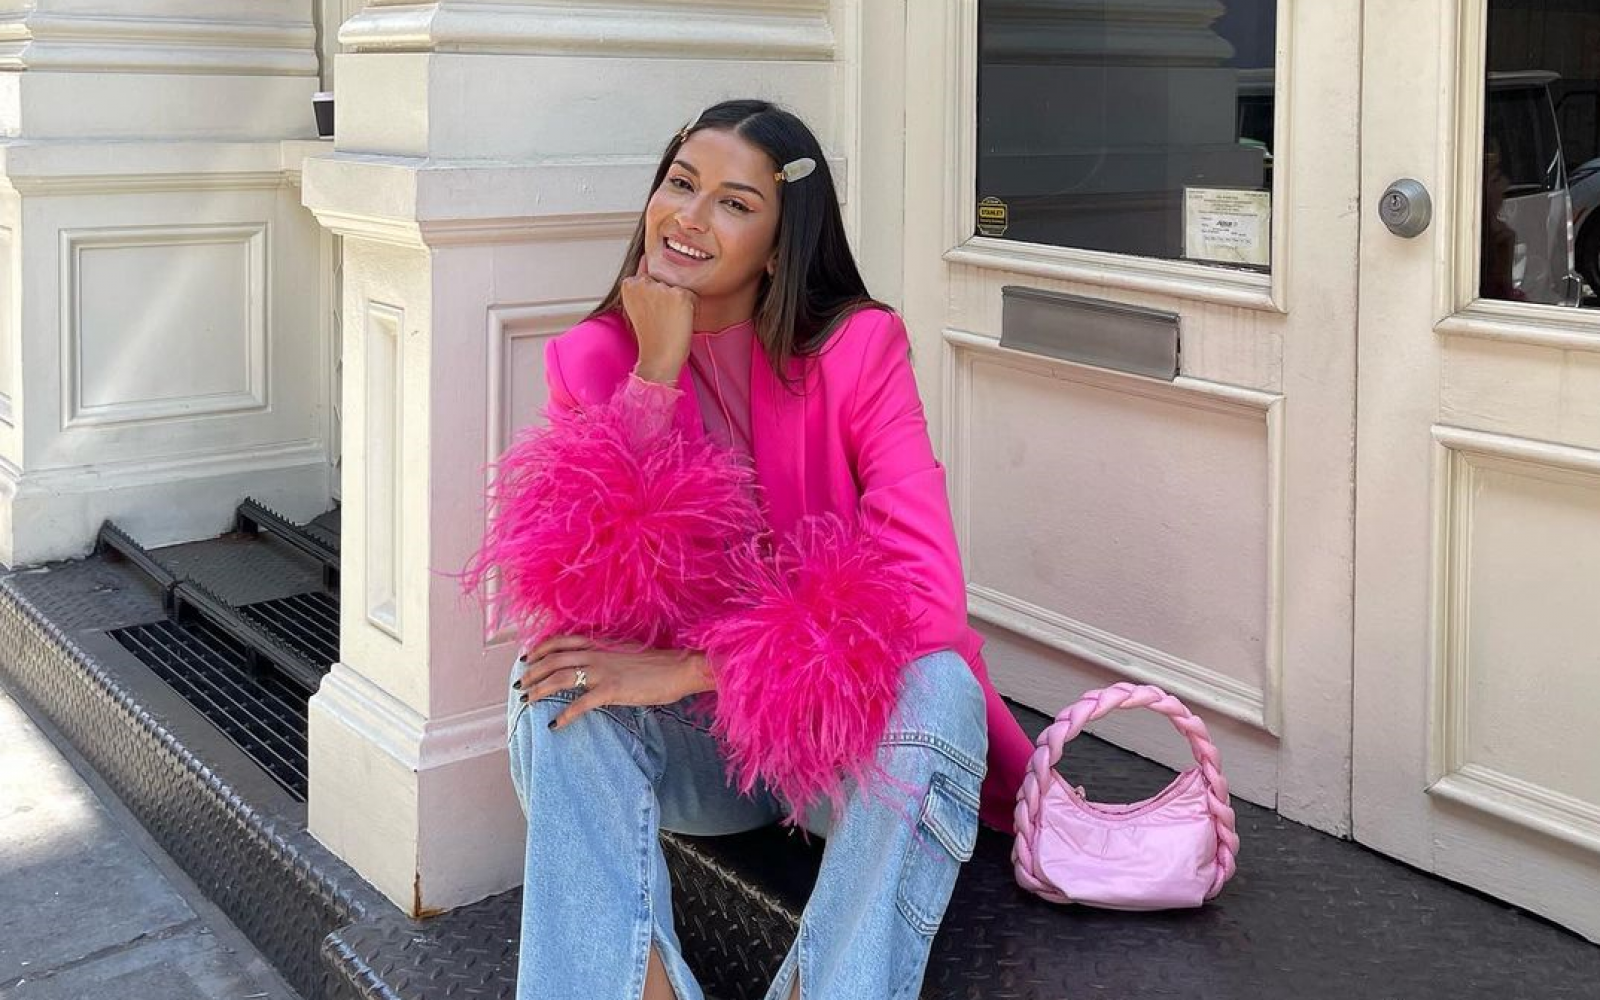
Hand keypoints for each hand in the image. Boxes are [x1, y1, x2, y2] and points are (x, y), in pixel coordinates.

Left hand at [513, 635, 714, 729]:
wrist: (679, 668)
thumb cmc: (658, 663)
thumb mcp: (627, 651)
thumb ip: (607, 654)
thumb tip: (594, 662)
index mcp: (600, 643)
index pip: (561, 641)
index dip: (540, 649)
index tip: (528, 658)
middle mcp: (596, 654)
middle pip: (553, 659)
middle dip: (532, 672)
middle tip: (520, 684)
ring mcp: (602, 672)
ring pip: (560, 677)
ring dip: (539, 689)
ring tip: (527, 701)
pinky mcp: (611, 690)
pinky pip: (580, 704)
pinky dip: (564, 715)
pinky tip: (554, 725)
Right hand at [619, 255, 695, 383]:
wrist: (659, 357)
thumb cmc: (650, 334)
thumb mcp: (637, 305)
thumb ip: (640, 280)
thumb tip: (644, 256)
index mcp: (629, 283)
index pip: (650, 277)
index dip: (654, 298)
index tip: (650, 313)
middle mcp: (644, 282)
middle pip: (665, 280)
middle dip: (667, 297)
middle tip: (660, 318)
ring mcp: (663, 288)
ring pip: (679, 287)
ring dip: (679, 303)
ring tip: (669, 320)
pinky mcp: (680, 295)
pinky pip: (692, 296)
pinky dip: (691, 309)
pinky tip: (678, 321)